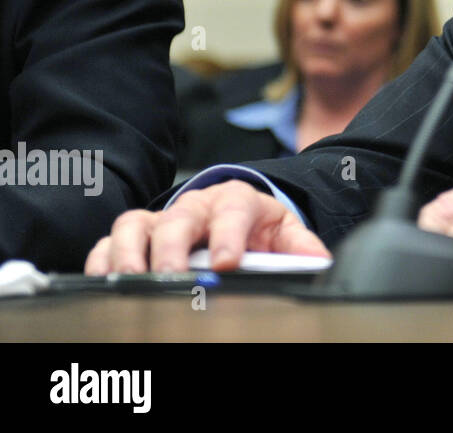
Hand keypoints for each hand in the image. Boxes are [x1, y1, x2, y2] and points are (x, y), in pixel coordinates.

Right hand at [84, 180, 329, 273]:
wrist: (236, 214)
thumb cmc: (258, 227)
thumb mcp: (285, 233)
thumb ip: (302, 248)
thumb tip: (318, 265)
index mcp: (237, 200)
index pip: (233, 211)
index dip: (229, 236)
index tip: (226, 264)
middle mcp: (195, 205)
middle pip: (178, 218)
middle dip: (173, 248)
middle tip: (173, 277)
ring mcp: (162, 219)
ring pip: (136, 224)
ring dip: (130, 253)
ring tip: (132, 280)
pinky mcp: (137, 235)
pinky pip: (109, 241)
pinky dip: (103, 260)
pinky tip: (107, 282)